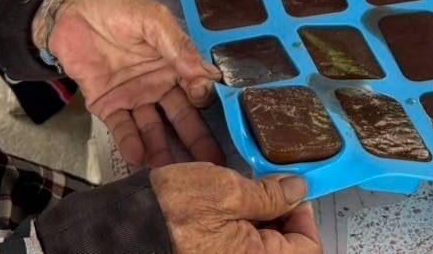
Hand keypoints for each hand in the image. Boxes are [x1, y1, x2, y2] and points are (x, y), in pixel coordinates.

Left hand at [43, 0, 224, 168]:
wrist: (70, 12)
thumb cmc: (116, 9)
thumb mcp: (152, 19)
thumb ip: (177, 46)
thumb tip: (207, 74)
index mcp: (175, 62)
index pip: (196, 87)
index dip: (202, 98)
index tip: (203, 103)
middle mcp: (159, 83)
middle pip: (181, 116)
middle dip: (196, 139)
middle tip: (211, 165)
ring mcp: (134, 97)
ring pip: (154, 128)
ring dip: (163, 149)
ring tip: (172, 170)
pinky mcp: (108, 106)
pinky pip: (123, 129)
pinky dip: (131, 143)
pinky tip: (139, 158)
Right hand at [151, 165, 318, 253]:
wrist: (125, 226)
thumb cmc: (173, 211)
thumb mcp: (226, 191)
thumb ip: (269, 195)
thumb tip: (299, 189)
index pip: (307, 247)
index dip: (305, 216)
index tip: (295, 189)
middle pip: (285, 246)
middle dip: (282, 214)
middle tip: (268, 184)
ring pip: (262, 244)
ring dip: (261, 218)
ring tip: (246, 191)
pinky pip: (240, 246)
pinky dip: (241, 226)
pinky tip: (229, 205)